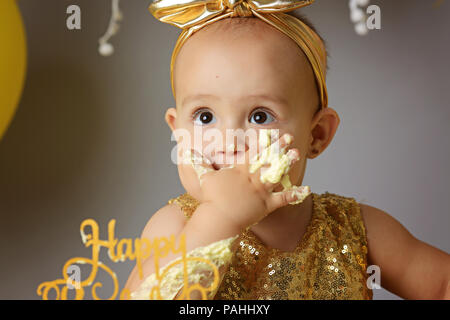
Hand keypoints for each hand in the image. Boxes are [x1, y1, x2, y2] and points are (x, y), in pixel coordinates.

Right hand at [184, 132, 310, 229]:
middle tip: (289, 135)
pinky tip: (306, 188)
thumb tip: (185, 150)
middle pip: (267, 159)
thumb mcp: (201, 178)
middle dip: (279, 147)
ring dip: (287, 163)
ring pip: (277, 174)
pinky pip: (283, 199)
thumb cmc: (209, 199)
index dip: (263, 142)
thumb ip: (195, 163)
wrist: (219, 218)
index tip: (272, 132)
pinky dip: (294, 194)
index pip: (253, 152)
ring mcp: (261, 192)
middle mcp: (252, 178)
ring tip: (296, 153)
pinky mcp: (266, 206)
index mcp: (239, 170)